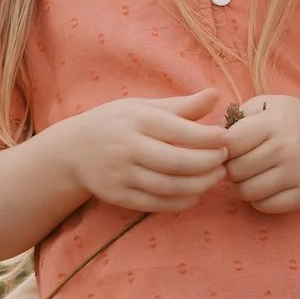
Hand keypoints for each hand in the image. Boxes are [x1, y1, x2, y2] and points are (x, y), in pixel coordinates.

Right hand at [63, 89, 228, 213]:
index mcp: (136, 120)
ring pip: (168, 186)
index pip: (178, 130)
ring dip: (199, 185)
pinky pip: (155, 203)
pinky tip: (195, 194)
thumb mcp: (144, 107)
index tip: (227, 139)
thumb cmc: (117, 123)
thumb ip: (181, 106)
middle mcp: (126, 147)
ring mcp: (120, 174)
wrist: (72, 150)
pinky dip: (180, 202)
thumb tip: (216, 95)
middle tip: (225, 161)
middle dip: (208, 164)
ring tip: (216, 177)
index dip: (208, 137)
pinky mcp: (117, 196)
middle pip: (176, 162)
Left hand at [223, 94, 299, 213]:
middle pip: (236, 171)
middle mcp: (288, 147)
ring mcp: (299, 173)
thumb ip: (235, 119)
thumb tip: (205, 141)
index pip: (229, 144)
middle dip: (231, 170)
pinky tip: (265, 187)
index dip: (221, 149)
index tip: (227, 149)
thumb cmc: (291, 120)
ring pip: (248, 192)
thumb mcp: (266, 105)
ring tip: (250, 176)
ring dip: (242, 187)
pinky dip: (259, 200)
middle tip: (239, 164)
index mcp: (274, 122)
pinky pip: (266, 206)